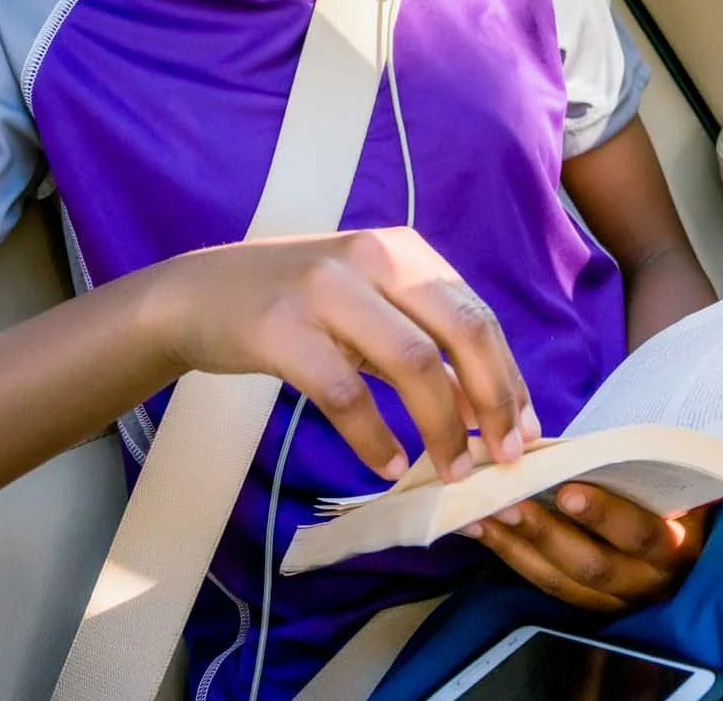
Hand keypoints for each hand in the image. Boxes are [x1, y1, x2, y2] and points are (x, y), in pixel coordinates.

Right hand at [142, 227, 536, 485]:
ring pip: (412, 362)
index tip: (526, 431)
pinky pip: (345, 393)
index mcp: (403, 251)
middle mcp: (373, 259)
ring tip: (450, 471)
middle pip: (461, 332)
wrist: (197, 295)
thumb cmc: (293, 304)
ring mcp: (326, 290)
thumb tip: (483, 408)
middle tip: (502, 457)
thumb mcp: (366, 307)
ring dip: (440, 426)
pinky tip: (386, 467)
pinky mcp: (283, 329)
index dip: (507, 378)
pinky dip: (373, 437)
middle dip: (492, 400)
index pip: (476, 317)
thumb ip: (422, 345)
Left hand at [462, 483, 707, 611]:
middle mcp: (647, 581)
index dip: (604, 515)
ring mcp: (616, 600)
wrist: (688, 543)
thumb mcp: (671, 484)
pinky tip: (484, 531)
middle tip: (507, 502)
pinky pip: (546, 585)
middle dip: (544, 533)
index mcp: (677, 545)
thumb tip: (576, 449)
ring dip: (515, 546)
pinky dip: (512, 556)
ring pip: (560, 581)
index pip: (641, 534)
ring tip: (481, 514)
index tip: (567, 491)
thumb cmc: (673, 497)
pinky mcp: (590, 605)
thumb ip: (639, 473)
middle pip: (592, 565)